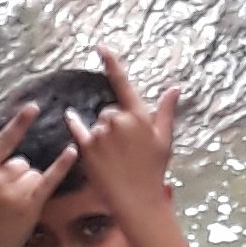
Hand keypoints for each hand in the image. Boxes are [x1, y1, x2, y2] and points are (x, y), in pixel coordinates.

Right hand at [0, 106, 74, 246]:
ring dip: (28, 186)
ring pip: (33, 173)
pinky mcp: (30, 206)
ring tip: (13, 207)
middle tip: (3, 199)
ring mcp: (14, 193)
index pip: (3, 142)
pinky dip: (62, 165)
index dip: (19, 124)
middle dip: (17, 176)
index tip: (33, 107)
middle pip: (21, 162)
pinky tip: (72, 151)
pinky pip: (49, 179)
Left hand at [55, 49, 179, 230]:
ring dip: (103, 134)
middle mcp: (118, 121)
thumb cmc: (154, 170)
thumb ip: (166, 111)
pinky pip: (78, 129)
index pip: (123, 84)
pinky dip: (74, 124)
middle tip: (126, 147)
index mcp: (139, 117)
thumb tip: (175, 89)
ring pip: (98, 124)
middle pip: (110, 111)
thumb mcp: (164, 140)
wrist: (137, 199)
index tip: (101, 47)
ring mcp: (102, 134)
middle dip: (116, 124)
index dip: (112, 63)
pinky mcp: (88, 147)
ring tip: (114, 157)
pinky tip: (70, 118)